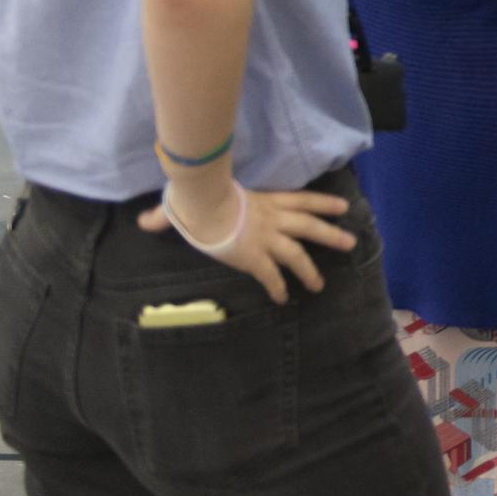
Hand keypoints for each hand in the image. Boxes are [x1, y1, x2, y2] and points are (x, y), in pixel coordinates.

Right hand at [141, 174, 354, 304]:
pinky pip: (272, 276)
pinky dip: (279, 288)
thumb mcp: (199, 196)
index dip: (323, 203)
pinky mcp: (256, 257)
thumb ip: (178, 210)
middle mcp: (273, 219)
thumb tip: (145, 220)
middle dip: (330, 234)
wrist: (203, 205)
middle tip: (350, 242)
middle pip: (309, 226)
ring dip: (310, 270)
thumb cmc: (200, 196)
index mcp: (266, 200)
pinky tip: (284, 299)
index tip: (342, 207)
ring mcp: (266, 238)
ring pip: (297, 254)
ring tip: (321, 285)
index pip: (301, 199)